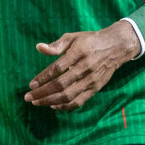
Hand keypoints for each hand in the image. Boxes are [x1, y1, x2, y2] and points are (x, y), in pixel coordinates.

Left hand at [25, 22, 141, 109]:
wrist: (116, 47)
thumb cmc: (90, 41)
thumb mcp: (73, 37)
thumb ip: (56, 45)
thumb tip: (38, 47)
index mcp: (78, 53)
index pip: (57, 68)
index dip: (43, 78)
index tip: (31, 85)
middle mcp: (85, 68)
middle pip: (61, 85)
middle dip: (43, 93)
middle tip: (28, 98)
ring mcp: (91, 80)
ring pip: (69, 96)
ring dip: (51, 101)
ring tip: (37, 102)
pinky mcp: (95, 88)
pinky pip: (79, 101)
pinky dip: (65, 106)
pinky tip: (53, 105)